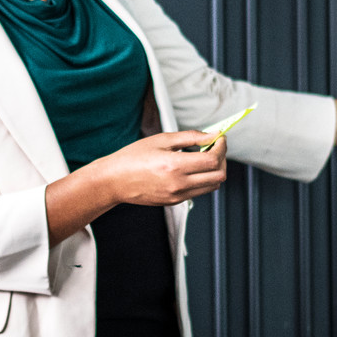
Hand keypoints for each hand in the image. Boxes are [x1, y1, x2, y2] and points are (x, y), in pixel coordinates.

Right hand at [92, 131, 227, 206]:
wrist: (114, 181)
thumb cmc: (133, 157)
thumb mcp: (161, 140)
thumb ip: (190, 137)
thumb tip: (212, 134)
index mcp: (175, 166)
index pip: (213, 160)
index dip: (221, 147)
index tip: (219, 137)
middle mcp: (179, 184)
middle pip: (218, 175)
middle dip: (222, 158)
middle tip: (213, 146)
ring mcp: (178, 196)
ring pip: (212, 185)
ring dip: (214, 170)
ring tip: (202, 157)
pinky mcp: (175, 202)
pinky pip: (199, 191)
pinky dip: (203, 178)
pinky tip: (191, 167)